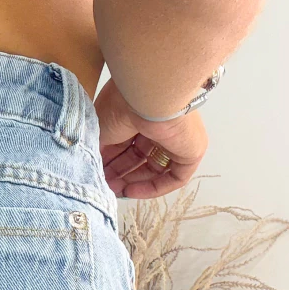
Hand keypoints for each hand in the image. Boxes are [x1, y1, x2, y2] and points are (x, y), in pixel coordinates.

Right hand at [94, 78, 206, 198]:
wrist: (146, 97)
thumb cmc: (120, 106)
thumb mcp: (100, 130)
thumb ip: (99, 150)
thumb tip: (96, 167)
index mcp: (139, 116)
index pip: (126, 145)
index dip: (110, 163)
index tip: (97, 175)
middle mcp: (159, 127)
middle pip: (140, 159)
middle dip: (120, 174)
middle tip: (104, 186)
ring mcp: (177, 139)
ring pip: (156, 169)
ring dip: (134, 182)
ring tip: (115, 191)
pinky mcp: (192, 152)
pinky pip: (175, 177)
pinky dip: (153, 188)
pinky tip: (132, 192)